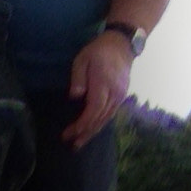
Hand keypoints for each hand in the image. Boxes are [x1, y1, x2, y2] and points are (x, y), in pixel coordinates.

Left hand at [63, 29, 137, 143]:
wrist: (121, 45)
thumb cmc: (98, 50)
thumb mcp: (83, 59)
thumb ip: (79, 78)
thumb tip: (75, 97)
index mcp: (104, 84)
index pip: (93, 110)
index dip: (82, 124)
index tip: (69, 133)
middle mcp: (115, 94)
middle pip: (100, 119)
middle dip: (85, 133)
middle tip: (72, 145)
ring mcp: (120, 96)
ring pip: (106, 119)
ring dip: (93, 132)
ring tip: (80, 142)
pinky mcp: (121, 96)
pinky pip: (110, 114)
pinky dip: (100, 124)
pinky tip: (92, 130)